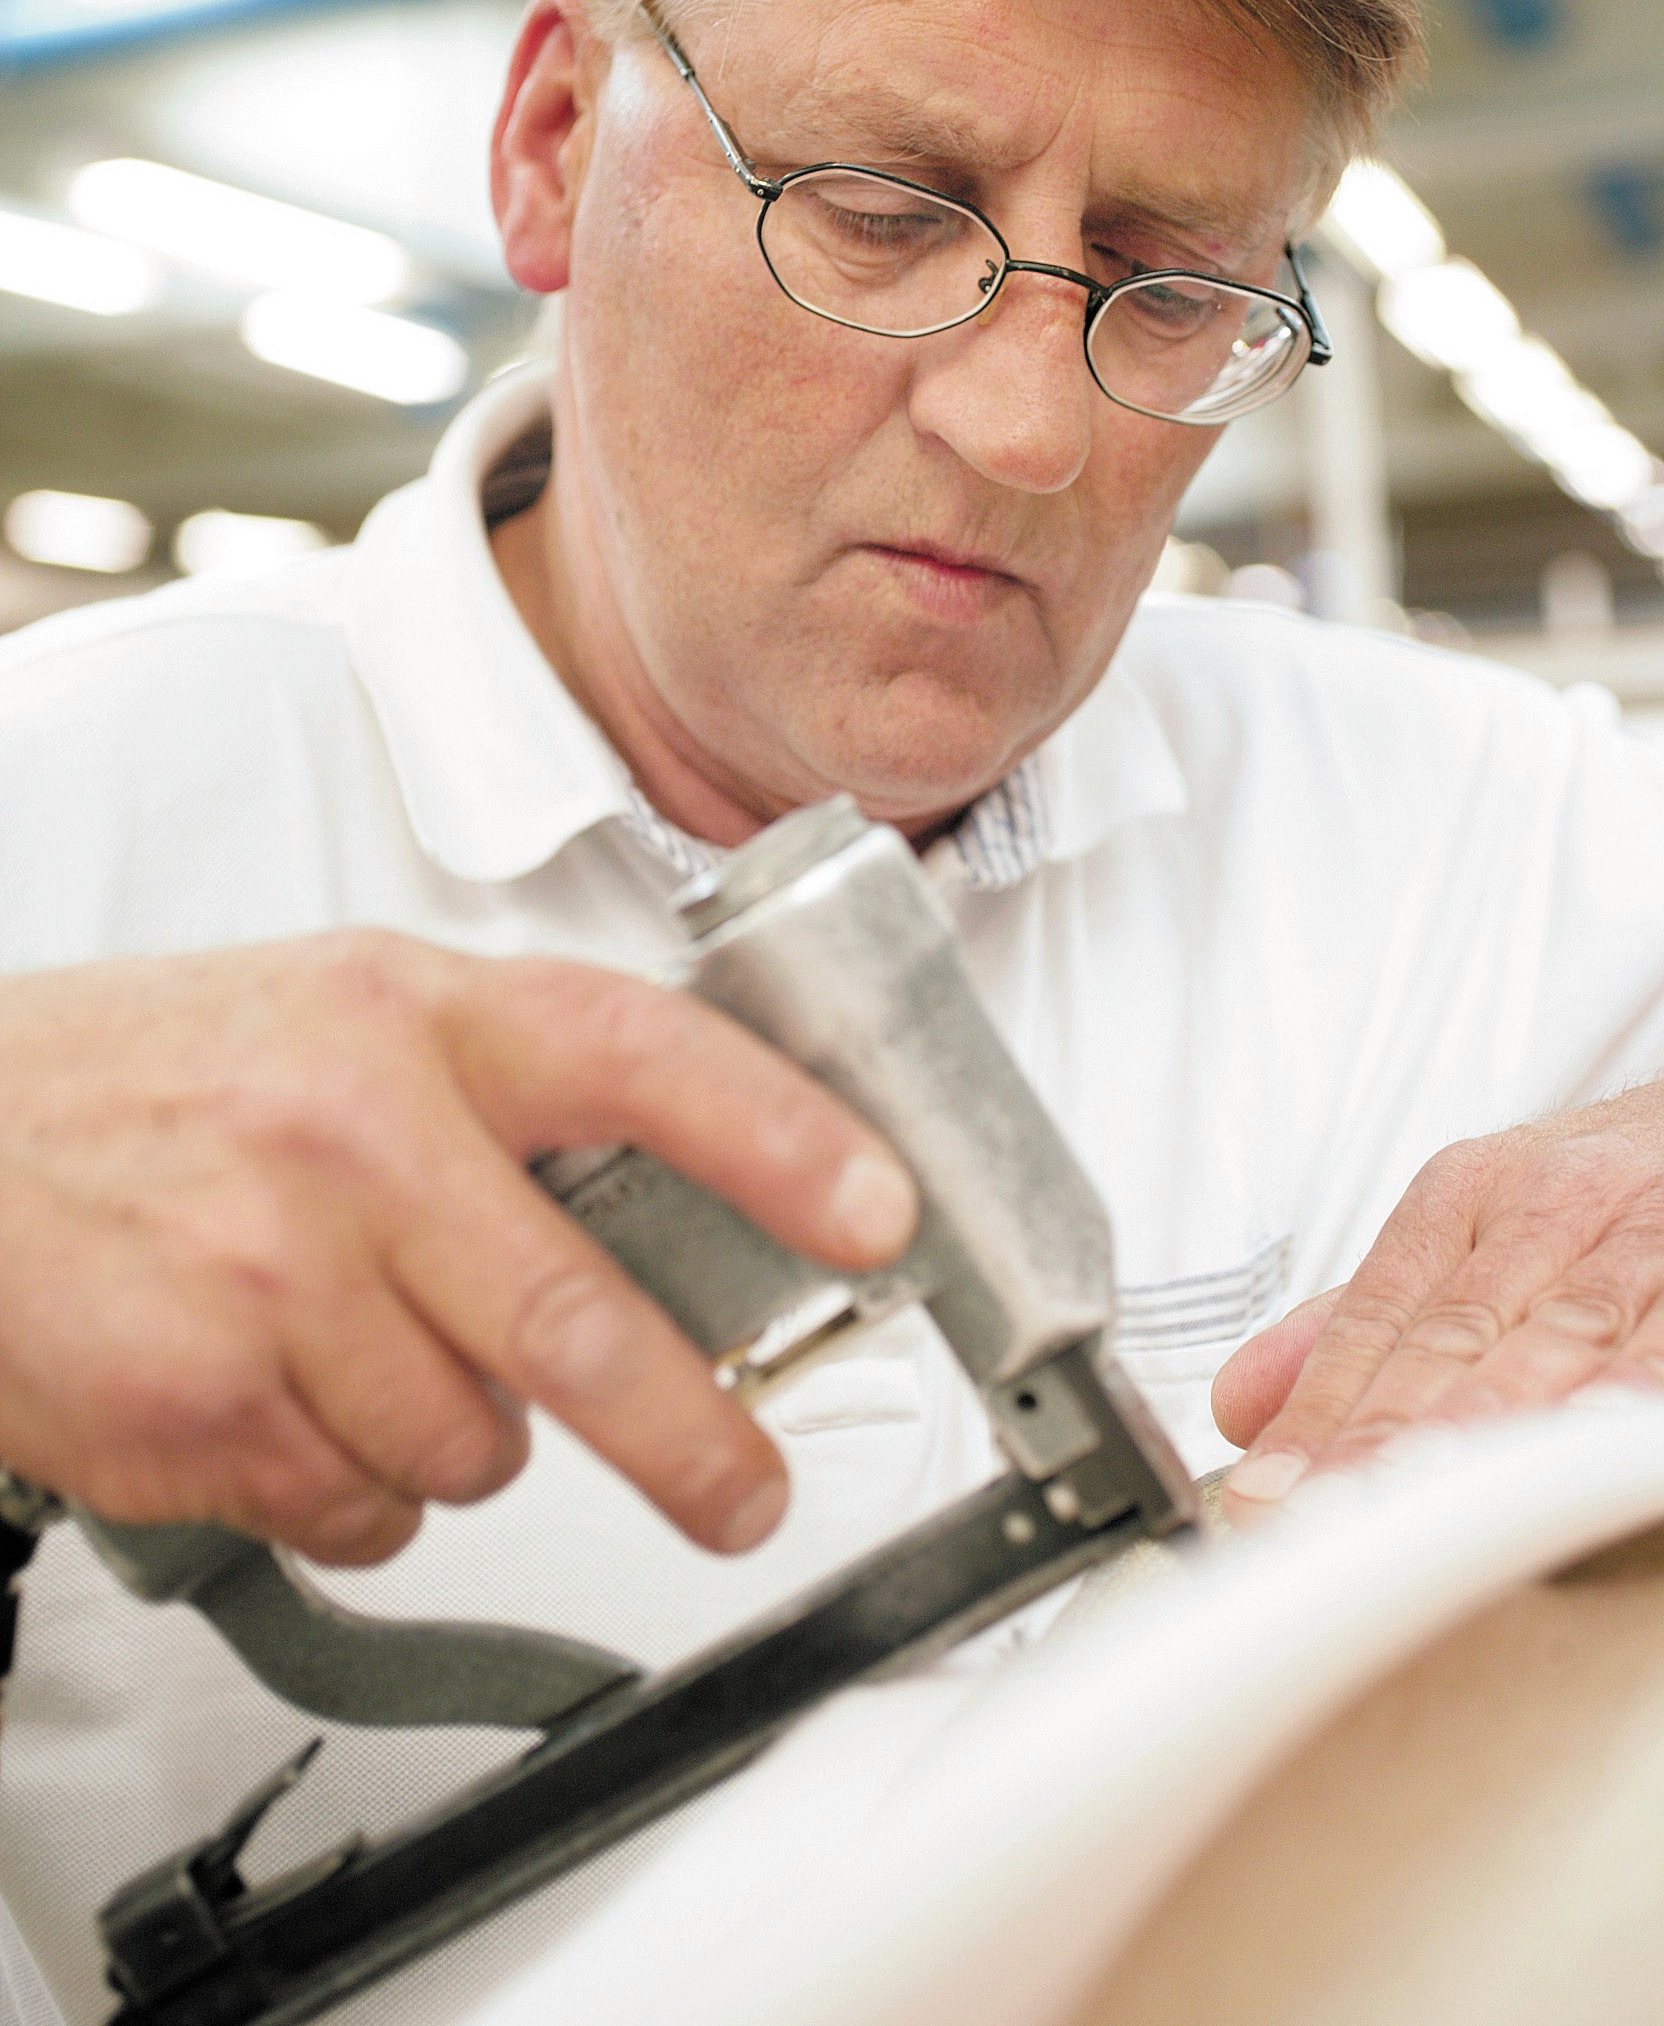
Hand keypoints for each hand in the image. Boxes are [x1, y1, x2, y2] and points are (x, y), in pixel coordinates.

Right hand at [0, 934, 915, 1564]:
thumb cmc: (155, 1081)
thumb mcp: (343, 1019)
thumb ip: (502, 1087)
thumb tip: (687, 1189)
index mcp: (410, 1016)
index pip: (638, 1058)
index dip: (780, 1137)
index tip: (878, 1209)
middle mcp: (352, 1136)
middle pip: (577, 1324)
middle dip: (692, 1438)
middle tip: (746, 1489)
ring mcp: (272, 1278)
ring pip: (470, 1445)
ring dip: (457, 1439)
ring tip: (365, 1351)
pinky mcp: (204, 1409)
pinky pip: (363, 1510)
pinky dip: (356, 1489)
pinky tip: (283, 1397)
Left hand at [1214, 1082, 1663, 1523]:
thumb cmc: (1585, 1197)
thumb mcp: (1465, 1230)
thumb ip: (1357, 1324)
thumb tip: (1240, 1404)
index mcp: (1465, 1194)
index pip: (1375, 1313)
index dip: (1320, 1407)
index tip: (1271, 1490)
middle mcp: (1547, 1203)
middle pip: (1456, 1330)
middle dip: (1390, 1430)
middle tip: (1333, 1512)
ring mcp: (1639, 1232)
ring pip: (1559, 1334)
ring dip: (1492, 1420)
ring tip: (1431, 1496)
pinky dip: (1627, 1393)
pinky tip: (1582, 1449)